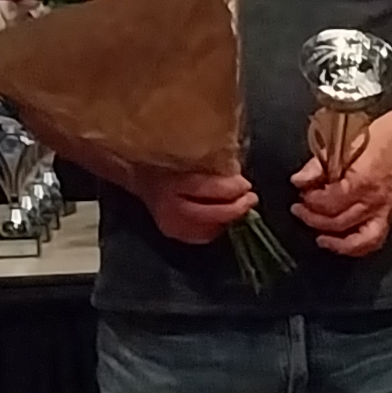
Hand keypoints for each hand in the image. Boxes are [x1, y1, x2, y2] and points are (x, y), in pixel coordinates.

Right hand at [127, 165, 257, 247]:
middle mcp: (167, 207)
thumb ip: (212, 164)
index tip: (246, 184)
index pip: (204, 190)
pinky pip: (201, 236)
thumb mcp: (188, 156)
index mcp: (170, 182)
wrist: (140, 176)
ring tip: (241, 207)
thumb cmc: (169, 161)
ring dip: (228, 219)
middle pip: (208, 214)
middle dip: (235, 208)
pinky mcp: (173, 233)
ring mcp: (169, 224)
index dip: (230, 188)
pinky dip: (217, 227)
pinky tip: (225, 218)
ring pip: (207, 229)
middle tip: (251, 199)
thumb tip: (237, 172)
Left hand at [289, 118, 391, 256]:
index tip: (301, 194)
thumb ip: (317, 166)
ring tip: (316, 233)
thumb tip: (298, 181)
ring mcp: (382, 211)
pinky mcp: (387, 217)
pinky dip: (353, 248)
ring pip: (354, 238)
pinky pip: (371, 242)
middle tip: (299, 210)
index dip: (311, 201)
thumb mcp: (339, 147)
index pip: (330, 203)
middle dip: (313, 218)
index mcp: (362, 182)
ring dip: (331, 238)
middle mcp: (374, 201)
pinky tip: (337, 244)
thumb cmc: (371, 140)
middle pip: (338, 222)